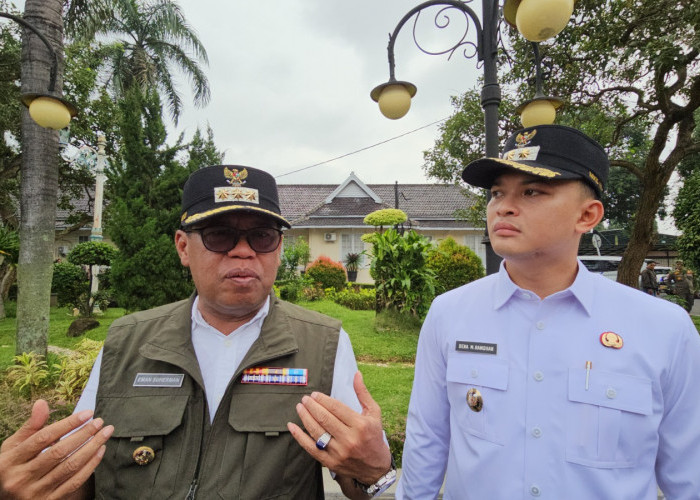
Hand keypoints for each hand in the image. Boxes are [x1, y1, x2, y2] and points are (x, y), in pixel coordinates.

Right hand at [0, 399, 113, 499]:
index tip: (87, 413)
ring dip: (91, 448)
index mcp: (10, 461)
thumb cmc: (11, 468)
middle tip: (100, 421)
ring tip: (105, 433)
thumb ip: (30, 427)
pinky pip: (74, 483)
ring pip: (69, 467)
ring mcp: (35, 492)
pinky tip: (100, 451)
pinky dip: (90, 466)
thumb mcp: (13, 447)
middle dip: (83, 434)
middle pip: (59, 452)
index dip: (67, 424)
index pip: (43, 438)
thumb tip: (42, 403)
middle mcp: (21, 478)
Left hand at [287, 372, 391, 486]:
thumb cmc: (374, 436)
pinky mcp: (330, 462)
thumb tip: (356, 374)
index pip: (336, 408)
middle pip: (325, 419)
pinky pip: (311, 448)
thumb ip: (363, 393)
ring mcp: (339, 452)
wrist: (375, 468)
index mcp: (360, 425)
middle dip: (312, 406)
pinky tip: (292, 426)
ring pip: (316, 432)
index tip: (314, 395)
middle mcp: (349, 439)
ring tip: (299, 407)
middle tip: (305, 399)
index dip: (323, 399)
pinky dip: (299, 437)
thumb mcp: (373, 413)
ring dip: (305, 417)